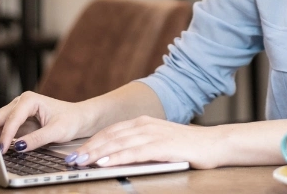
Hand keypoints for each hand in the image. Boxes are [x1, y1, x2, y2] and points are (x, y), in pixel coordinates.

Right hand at [0, 91, 90, 152]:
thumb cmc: (71, 121)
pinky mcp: (18, 122)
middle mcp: (20, 103)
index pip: (12, 118)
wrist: (79, 119)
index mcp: (29, 100)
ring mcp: (17, 112)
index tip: (2, 149)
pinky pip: (4, 130)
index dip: (6, 135)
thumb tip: (18, 147)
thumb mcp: (57, 131)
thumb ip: (37, 139)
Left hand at [71, 116, 225, 169]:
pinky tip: (106, 163)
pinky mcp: (163, 146)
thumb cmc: (187, 146)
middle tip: (72, 160)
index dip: (91, 142)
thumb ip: (139, 144)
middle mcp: (146, 125)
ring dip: (98, 153)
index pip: (110, 131)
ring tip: (82, 162)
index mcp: (143, 122)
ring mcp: (154, 134)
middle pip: (111, 137)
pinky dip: (118, 157)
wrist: (215, 143)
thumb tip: (115, 156)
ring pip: (119, 144)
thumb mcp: (159, 141)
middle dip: (89, 149)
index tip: (76, 153)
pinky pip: (135, 152)